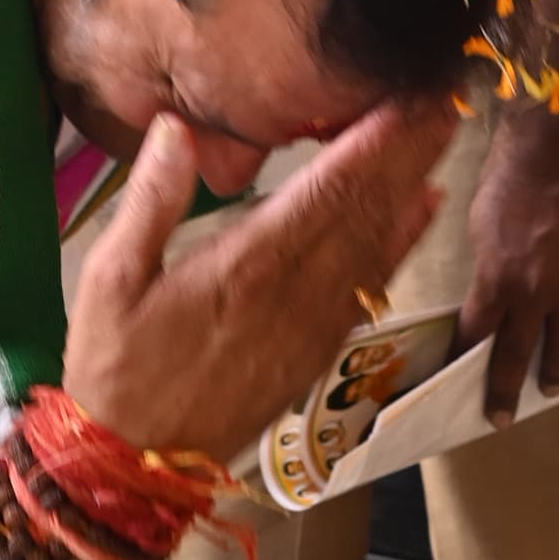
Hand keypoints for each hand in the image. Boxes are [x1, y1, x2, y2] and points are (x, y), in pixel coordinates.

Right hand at [61, 95, 457, 467]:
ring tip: (445, 133)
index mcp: (248, 264)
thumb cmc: (114, 366)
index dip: (377, 138)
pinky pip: (372, 284)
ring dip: (415, 183)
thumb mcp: (109, 278)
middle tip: (449, 94)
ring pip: (379, 242)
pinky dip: (403, 241)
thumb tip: (177, 127)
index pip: (330, 188)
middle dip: (411, 148)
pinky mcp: (318, 351)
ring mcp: (315, 324)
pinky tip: (422, 209)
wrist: (137, 465)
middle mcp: (297, 291)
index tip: (410, 94)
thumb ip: (150, 200)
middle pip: (368, 207)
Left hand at [458, 103, 558, 423]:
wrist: (556, 147)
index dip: (464, 363)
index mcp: (493, 279)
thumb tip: (492, 293)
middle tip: (502, 416)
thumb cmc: (508, 176)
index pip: (474, 336)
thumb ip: (488, 268)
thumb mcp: (479, 227)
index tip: (456, 383)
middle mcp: (533, 292)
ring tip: (552, 386)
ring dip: (557, 372)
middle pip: (517, 356)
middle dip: (506, 392)